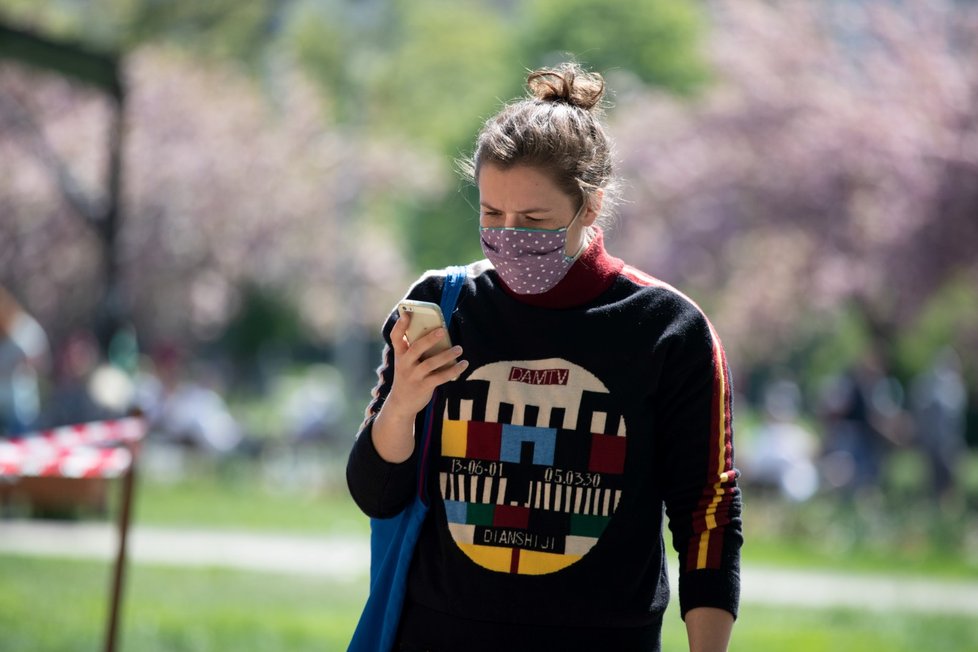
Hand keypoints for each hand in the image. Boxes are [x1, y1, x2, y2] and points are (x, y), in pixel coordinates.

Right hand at [372, 312, 467, 462]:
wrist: (401, 404)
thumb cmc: (408, 376)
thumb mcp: (406, 362)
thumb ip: (416, 349)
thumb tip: (438, 333)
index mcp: (400, 355)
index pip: (396, 337)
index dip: (400, 325)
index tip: (407, 314)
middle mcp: (404, 364)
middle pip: (416, 349)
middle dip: (429, 339)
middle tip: (442, 330)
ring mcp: (413, 376)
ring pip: (430, 363)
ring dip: (446, 355)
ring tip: (459, 348)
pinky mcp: (423, 387)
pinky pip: (440, 377)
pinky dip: (453, 370)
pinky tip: (463, 364)